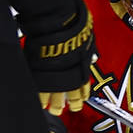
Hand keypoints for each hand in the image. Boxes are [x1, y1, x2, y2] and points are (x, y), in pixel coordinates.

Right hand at [22, 0, 95, 115]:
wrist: (57, 22)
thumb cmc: (74, 27)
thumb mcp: (87, 38)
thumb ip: (88, 51)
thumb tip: (93, 58)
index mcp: (81, 64)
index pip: (83, 83)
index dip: (83, 93)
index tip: (82, 100)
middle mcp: (69, 71)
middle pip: (71, 92)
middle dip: (70, 102)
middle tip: (70, 109)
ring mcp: (54, 73)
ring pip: (55, 95)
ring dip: (55, 104)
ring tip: (54, 110)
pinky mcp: (39, 71)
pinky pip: (39, 89)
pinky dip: (40, 97)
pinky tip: (40, 103)